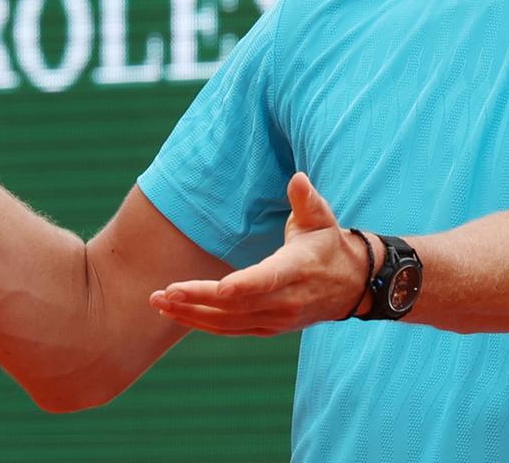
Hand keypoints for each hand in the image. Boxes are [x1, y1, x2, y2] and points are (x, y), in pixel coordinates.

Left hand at [149, 173, 371, 335]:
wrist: (349, 285)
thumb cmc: (328, 243)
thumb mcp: (322, 217)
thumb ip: (306, 199)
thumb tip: (297, 178)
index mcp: (297, 269)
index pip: (267, 280)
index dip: (244, 286)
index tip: (220, 288)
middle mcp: (285, 301)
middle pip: (237, 305)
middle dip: (199, 299)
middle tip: (165, 292)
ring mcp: (275, 320)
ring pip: (228, 323)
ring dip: (192, 314)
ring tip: (159, 302)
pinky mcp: (266, 328)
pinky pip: (229, 330)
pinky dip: (202, 323)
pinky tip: (177, 314)